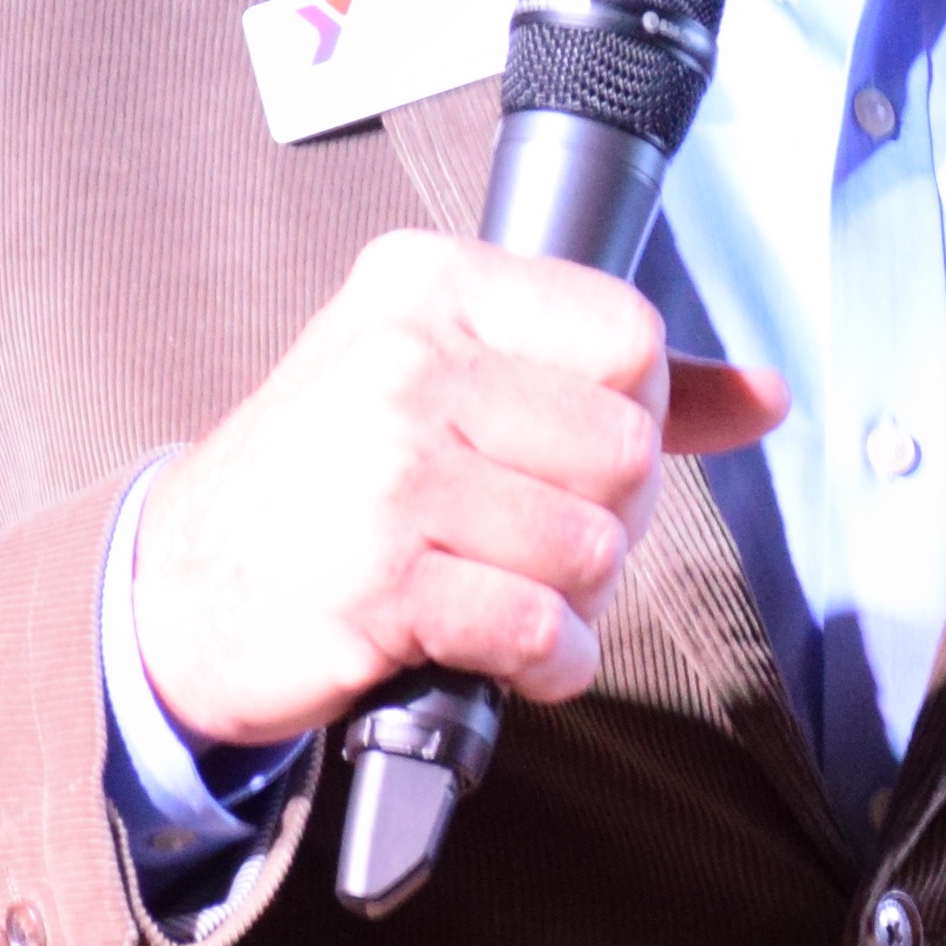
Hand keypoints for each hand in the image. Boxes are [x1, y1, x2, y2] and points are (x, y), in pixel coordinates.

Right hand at [132, 228, 785, 750]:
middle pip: (626, 450)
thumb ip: (608, 381)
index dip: (635, 414)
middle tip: (539, 537)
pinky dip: (546, 659)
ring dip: (574, 597)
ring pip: (594, 546)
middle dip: (610, 518)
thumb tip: (764, 394)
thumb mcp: (445, 381)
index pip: (628, 337)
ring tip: (507, 588)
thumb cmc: (324, 480)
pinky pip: (541, 628)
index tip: (577, 451)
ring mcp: (389, 475)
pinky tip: (502, 649)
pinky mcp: (381, 586)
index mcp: (427, 287)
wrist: (180, 590)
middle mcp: (404, 365)